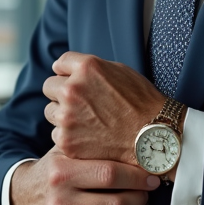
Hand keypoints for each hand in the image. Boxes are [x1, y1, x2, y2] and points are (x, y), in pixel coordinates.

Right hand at [9, 147, 159, 204]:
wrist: (24, 198)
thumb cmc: (54, 170)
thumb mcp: (67, 149)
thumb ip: (95, 145)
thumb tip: (139, 146)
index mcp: (61, 173)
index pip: (110, 175)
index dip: (137, 176)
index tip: (150, 176)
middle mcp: (60, 203)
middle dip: (141, 197)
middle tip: (146, 190)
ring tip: (139, 202)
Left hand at [43, 52, 164, 163]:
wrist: (154, 135)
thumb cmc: (142, 102)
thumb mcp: (120, 71)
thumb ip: (91, 69)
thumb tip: (69, 70)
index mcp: (86, 67)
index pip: (59, 64)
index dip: (66, 73)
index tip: (72, 81)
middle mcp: (73, 89)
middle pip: (49, 86)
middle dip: (61, 93)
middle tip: (81, 104)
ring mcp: (67, 116)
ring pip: (51, 111)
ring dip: (63, 115)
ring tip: (87, 121)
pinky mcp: (66, 140)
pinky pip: (56, 134)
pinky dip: (70, 136)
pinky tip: (89, 136)